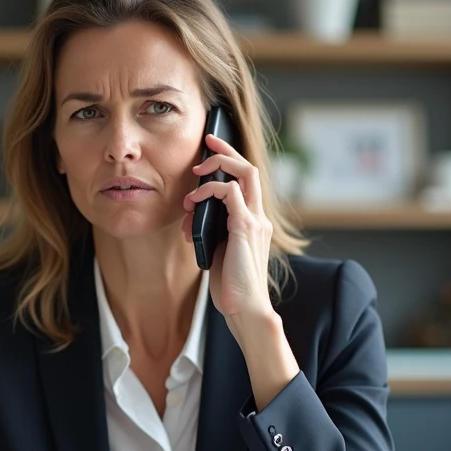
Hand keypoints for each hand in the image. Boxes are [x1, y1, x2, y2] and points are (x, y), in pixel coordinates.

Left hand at [182, 133, 275, 328]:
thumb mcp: (218, 251)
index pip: (247, 181)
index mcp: (254, 222)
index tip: (210, 152)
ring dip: (215, 170)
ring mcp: (255, 221)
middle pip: (249, 168)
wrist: (245, 309)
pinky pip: (230, 193)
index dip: (231, 161)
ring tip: (192, 186)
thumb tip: (192, 217)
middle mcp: (259, 217)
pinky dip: (209, 191)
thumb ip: (212, 231)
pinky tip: (194, 206)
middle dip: (226, 150)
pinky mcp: (246, 228)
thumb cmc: (231, 286)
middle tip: (207, 141)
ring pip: (245, 173)